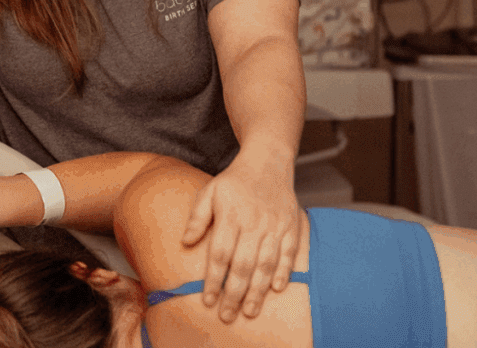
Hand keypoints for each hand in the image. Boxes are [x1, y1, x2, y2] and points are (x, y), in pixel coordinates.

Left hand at [181, 154, 300, 322]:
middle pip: (243, 264)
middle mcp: (254, 221)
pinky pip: (289, 252)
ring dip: (258, 290)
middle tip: (227, 315)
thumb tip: (185, 243)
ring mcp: (274, 224)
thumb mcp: (209, 191)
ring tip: (250, 311)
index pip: (220, 253)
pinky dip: (284, 272)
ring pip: (266, 263)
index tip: (208, 300)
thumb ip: (197, 217)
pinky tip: (276, 289)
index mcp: (230, 214)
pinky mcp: (291, 225)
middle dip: (234, 293)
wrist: (267, 161)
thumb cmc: (235, 181)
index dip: (214, 279)